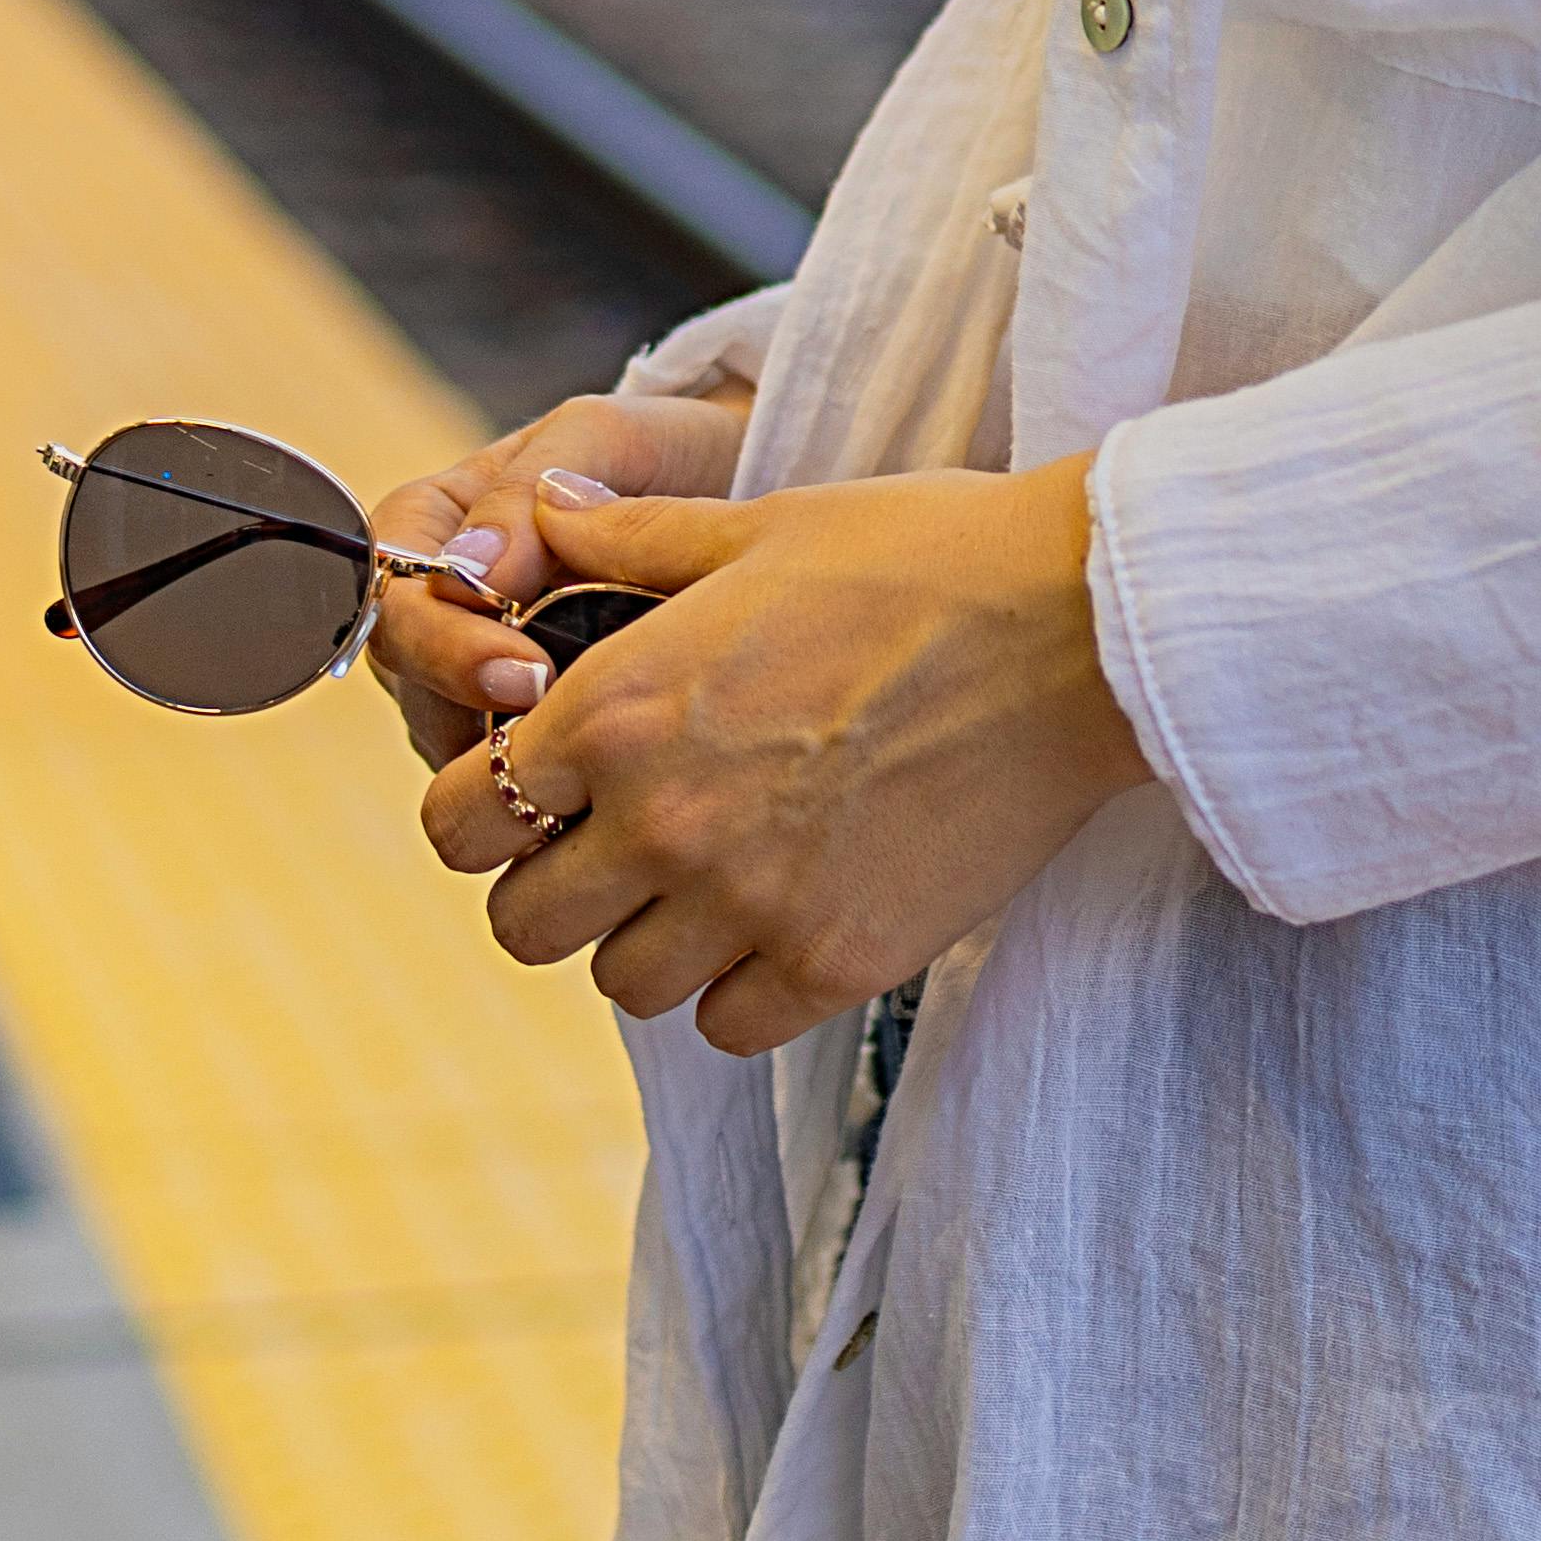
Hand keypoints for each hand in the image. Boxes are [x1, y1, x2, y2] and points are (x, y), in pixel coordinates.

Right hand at [366, 379, 749, 761]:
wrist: (745, 491)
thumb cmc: (671, 451)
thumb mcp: (607, 439)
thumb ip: (528, 488)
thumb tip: (464, 573)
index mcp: (438, 522)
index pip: (387, 589)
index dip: (437, 638)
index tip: (518, 665)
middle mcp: (444, 600)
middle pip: (405, 672)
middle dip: (466, 700)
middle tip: (547, 710)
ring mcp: (478, 666)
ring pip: (447, 732)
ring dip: (502, 749)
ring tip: (585, 751)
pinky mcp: (527, 723)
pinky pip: (507, 764)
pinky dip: (543, 773)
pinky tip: (602, 772)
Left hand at [418, 454, 1149, 1058]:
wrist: (1078, 628)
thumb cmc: (923, 557)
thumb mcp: (756, 526)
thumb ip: (628, 538)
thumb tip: (543, 512)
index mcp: (618, 708)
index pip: (462, 821)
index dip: (482, 815)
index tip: (531, 802)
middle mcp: (663, 819)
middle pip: (523, 926)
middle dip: (555, 891)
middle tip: (616, 853)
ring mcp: (748, 904)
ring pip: (625, 984)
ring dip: (651, 942)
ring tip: (712, 885)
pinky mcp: (836, 961)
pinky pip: (729, 1027)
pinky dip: (742, 990)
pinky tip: (784, 922)